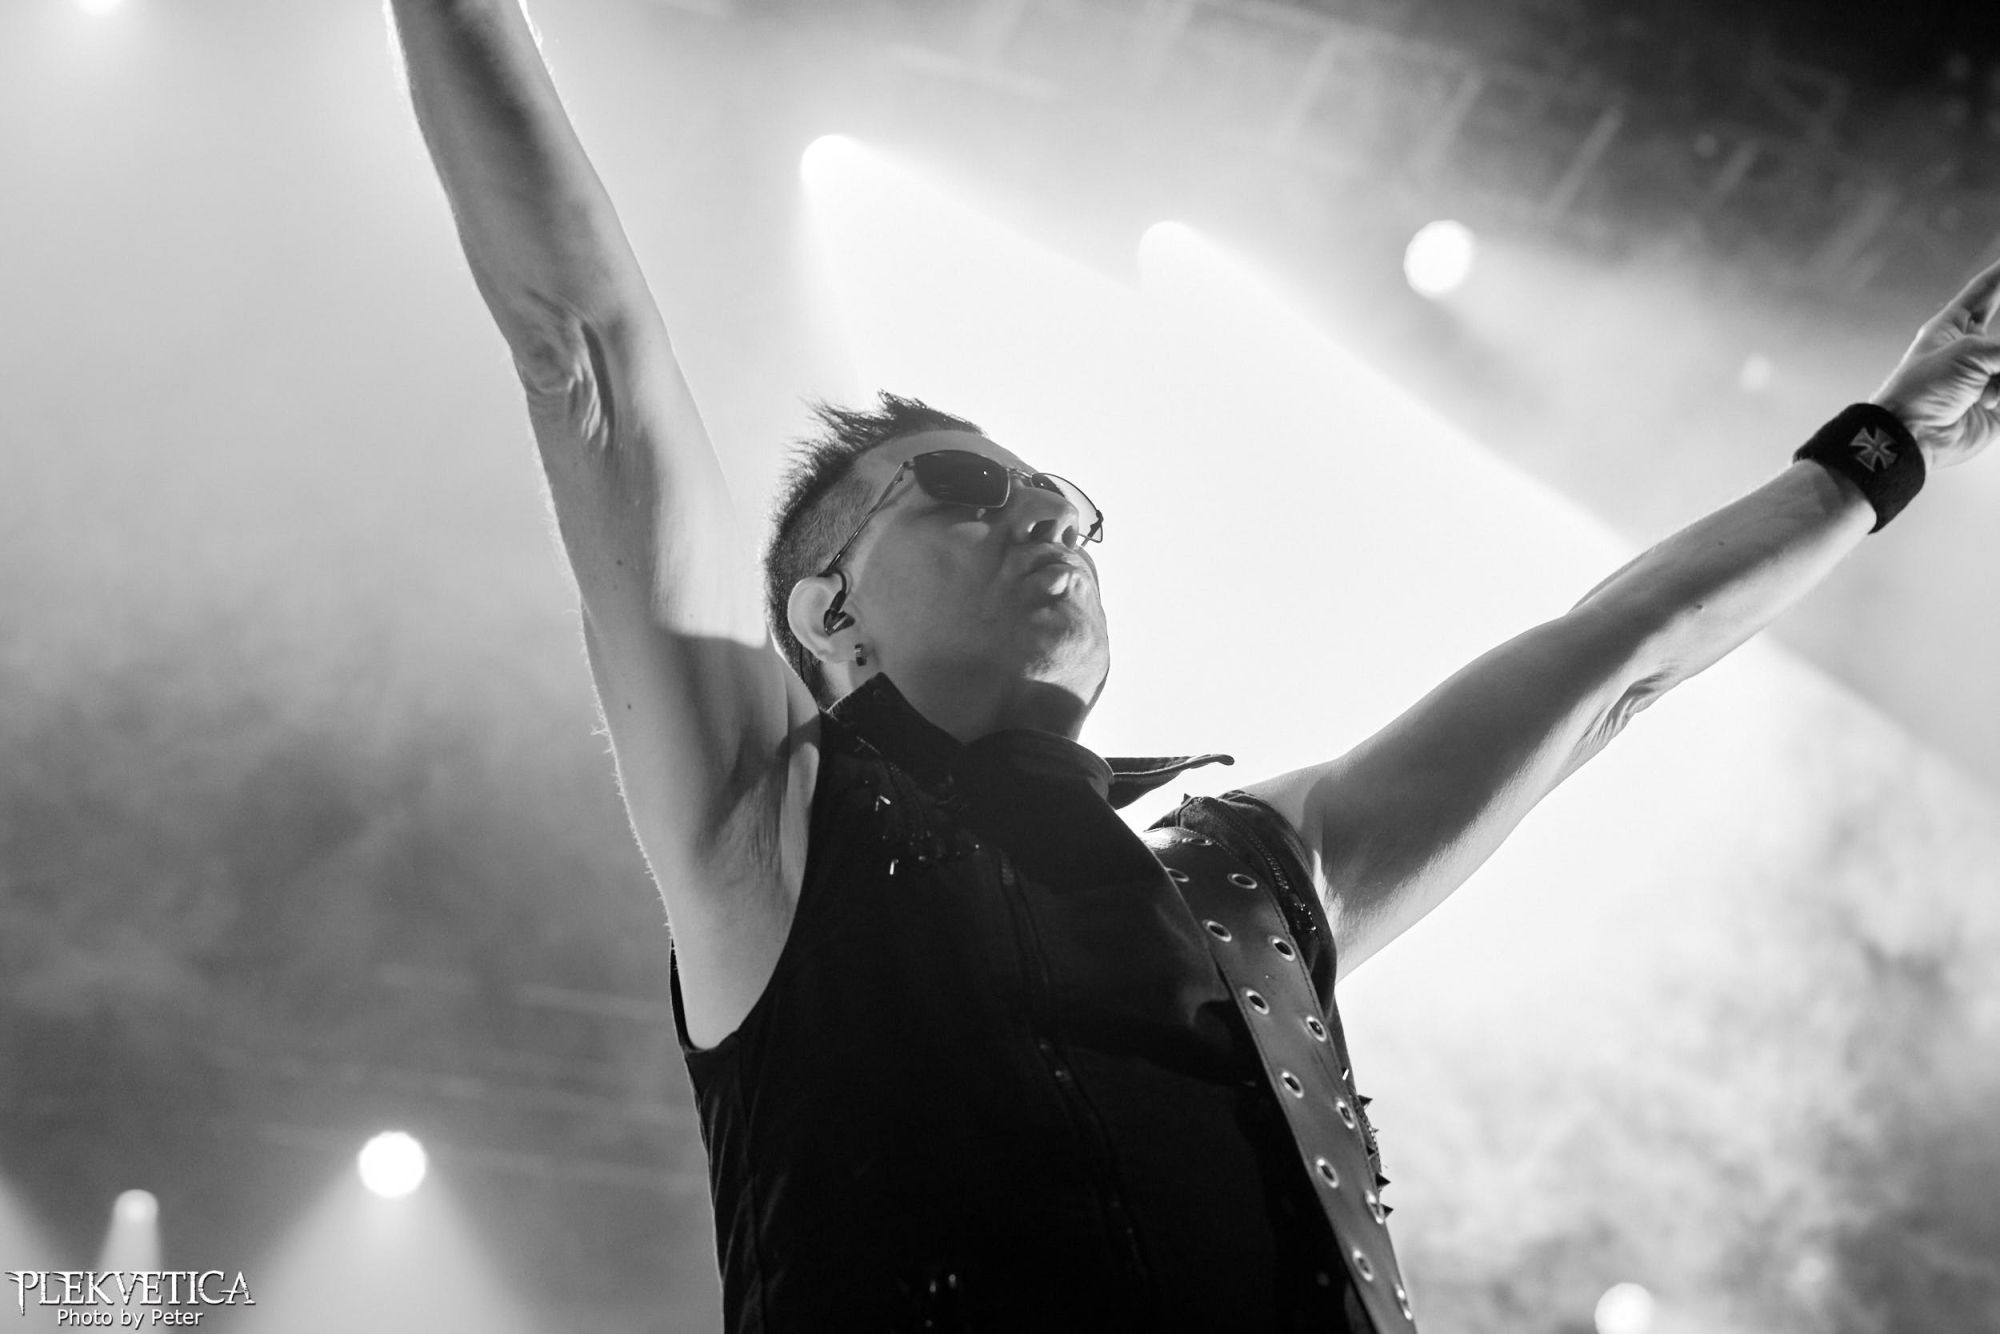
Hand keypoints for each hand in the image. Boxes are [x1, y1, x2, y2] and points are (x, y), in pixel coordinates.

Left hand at [1872, 255, 1999, 468]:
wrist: (1912, 435)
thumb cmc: (1924, 389)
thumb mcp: (1970, 353)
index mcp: (1953, 327)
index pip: (1985, 291)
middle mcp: (1971, 349)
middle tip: (1988, 356)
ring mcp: (1985, 376)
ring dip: (1999, 375)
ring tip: (1986, 389)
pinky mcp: (1996, 404)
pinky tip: (1989, 400)